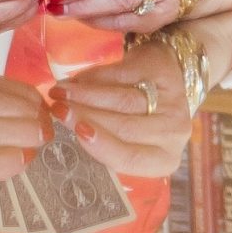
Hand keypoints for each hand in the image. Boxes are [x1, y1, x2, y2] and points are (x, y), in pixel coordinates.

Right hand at [54, 36, 199, 178]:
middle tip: (57, 111)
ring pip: (123, 100)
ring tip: (59, 95)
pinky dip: (93, 78)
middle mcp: (174, 133)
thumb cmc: (139, 121)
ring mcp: (172, 102)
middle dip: (86, 116)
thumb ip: (103, 146)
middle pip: (126, 126)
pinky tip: (72, 82)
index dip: (104, 146)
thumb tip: (62, 142)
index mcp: (162, 159)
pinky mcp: (162, 73)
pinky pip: (123, 76)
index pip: (131, 157)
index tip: (79, 132)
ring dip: (86, 96)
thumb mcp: (127, 142)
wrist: (171, 78)